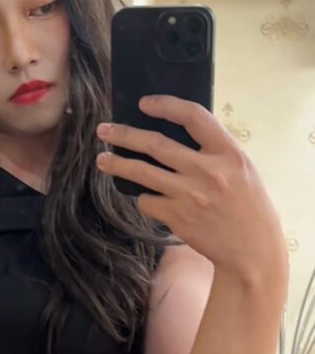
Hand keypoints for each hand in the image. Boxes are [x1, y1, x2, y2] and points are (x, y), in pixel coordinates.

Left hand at [95, 95, 287, 285]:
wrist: (251, 249)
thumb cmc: (247, 205)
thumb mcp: (241, 169)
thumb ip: (214, 150)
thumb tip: (175, 132)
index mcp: (228, 152)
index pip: (193, 116)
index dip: (165, 105)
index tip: (144, 104)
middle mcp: (207, 171)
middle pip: (156, 143)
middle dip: (125, 135)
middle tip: (104, 130)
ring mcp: (189, 195)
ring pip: (142, 172)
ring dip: (118, 164)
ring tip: (102, 160)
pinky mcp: (177, 218)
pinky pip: (147, 201)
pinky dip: (143, 197)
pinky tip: (144, 197)